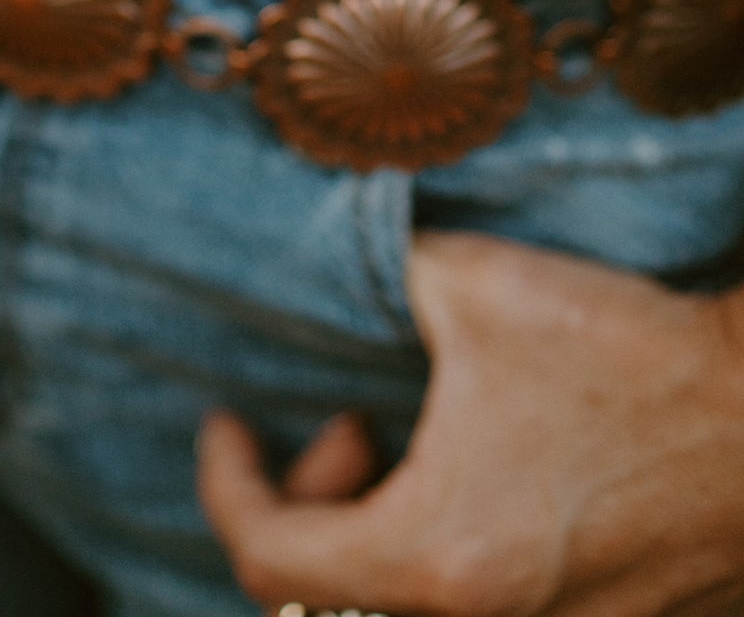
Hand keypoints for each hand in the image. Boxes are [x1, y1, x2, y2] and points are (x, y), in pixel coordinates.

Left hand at [198, 232, 743, 615]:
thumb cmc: (622, 353)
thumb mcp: (465, 285)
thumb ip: (372, 279)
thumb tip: (317, 265)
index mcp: (433, 558)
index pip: (268, 559)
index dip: (226, 483)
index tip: (225, 423)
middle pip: (328, 604)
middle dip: (312, 508)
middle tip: (344, 423)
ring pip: (404, 613)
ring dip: (378, 535)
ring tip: (408, 448)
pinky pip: (479, 612)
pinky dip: (445, 557)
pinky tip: (478, 478)